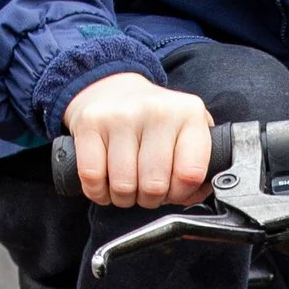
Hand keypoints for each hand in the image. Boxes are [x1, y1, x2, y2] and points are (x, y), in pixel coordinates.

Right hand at [63, 71, 212, 208]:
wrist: (112, 88)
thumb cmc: (153, 121)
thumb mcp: (186, 132)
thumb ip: (197, 166)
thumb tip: (194, 197)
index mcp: (189, 114)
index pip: (190, 174)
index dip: (179, 194)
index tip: (172, 191)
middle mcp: (157, 110)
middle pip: (154, 185)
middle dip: (149, 199)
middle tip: (146, 190)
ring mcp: (121, 115)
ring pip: (123, 186)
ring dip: (123, 197)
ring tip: (126, 186)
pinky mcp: (90, 122)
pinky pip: (92, 177)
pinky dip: (97, 190)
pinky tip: (104, 183)